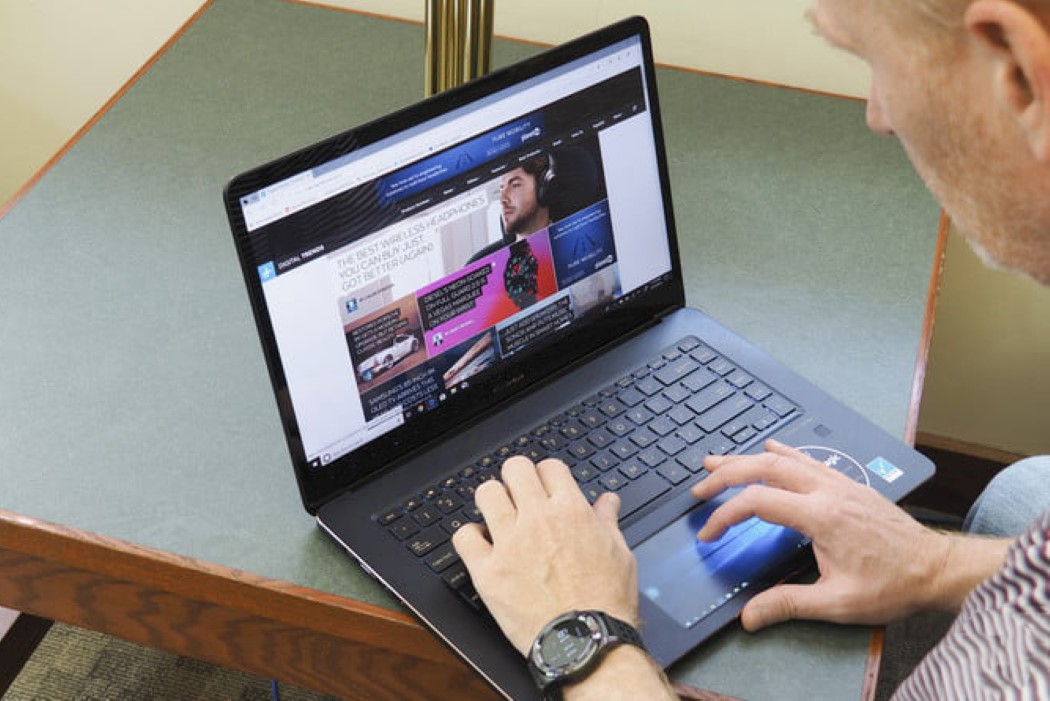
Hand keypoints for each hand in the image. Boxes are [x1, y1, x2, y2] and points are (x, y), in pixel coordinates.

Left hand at [452, 456, 638, 655]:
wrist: (585, 642)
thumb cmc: (605, 603)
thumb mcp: (620, 553)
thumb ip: (608, 521)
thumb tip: (606, 502)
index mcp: (571, 511)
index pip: (549, 467)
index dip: (547, 475)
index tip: (545, 487)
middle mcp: (537, 519)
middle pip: (514, 468)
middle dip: (517, 477)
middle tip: (519, 494)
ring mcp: (509, 543)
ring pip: (486, 493)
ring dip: (492, 500)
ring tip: (498, 515)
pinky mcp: (488, 571)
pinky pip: (463, 537)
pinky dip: (469, 537)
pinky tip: (481, 544)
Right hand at [691, 440, 951, 630]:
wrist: (936, 568)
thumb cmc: (891, 585)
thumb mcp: (839, 603)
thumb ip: (790, 604)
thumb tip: (749, 617)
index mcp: (820, 516)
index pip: (757, 502)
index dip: (725, 515)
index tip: (709, 534)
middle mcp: (826, 490)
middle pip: (764, 468)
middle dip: (725, 475)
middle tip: (699, 487)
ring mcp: (838, 482)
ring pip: (783, 459)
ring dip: (746, 458)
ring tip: (716, 460)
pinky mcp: (847, 484)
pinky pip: (807, 459)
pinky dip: (781, 453)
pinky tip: (770, 448)